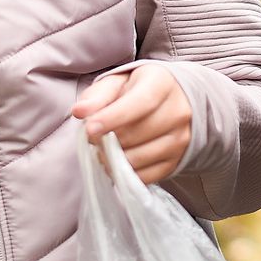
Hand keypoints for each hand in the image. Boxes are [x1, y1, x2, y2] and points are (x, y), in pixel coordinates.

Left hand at [73, 63, 192, 185]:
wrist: (171, 102)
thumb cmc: (138, 90)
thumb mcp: (117, 83)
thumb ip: (97, 95)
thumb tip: (80, 111)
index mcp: (162, 84)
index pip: (140, 103)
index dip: (113, 118)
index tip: (90, 129)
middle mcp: (178, 111)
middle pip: (138, 133)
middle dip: (108, 140)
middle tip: (93, 137)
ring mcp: (181, 138)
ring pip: (140, 158)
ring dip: (114, 158)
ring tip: (103, 150)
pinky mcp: (176, 161)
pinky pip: (146, 176)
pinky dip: (125, 173)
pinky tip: (116, 161)